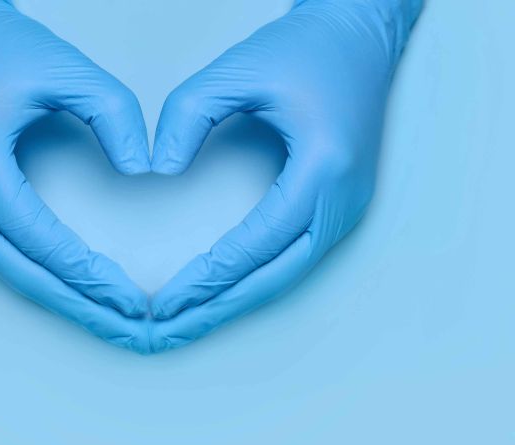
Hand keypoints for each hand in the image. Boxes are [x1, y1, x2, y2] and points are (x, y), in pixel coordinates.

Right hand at [0, 0, 152, 351]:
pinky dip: (42, 277)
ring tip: (107, 320)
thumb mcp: (65, 68)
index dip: (88, 275)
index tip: (131, 299)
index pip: (41, 239)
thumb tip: (141, 170)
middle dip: (78, 306)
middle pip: (22, 273)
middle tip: (126, 329)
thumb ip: (113, 115)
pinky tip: (74, 290)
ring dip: (61, 299)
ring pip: (11, 271)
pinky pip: (5, 254)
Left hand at [149, 0, 422, 348]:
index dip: (208, 277)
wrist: (363, 34)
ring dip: (236, 301)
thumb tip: (159, 170)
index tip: (163, 302)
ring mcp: (348, 208)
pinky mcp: (339, 207)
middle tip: (166, 331)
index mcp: (325, 169)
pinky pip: (293, 257)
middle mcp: (344, 200)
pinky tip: (222, 291)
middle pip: (275, 277)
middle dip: (218, 308)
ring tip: (187, 321)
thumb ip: (189, 114)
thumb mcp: (239, 69)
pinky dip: (255, 279)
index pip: (257, 242)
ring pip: (287, 275)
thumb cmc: (308, 47)